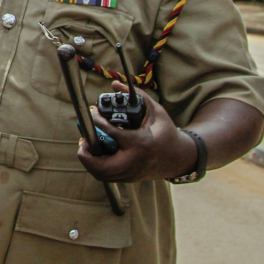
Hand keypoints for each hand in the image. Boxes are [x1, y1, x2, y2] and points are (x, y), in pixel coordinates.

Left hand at [77, 81, 196, 182]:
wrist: (180, 157)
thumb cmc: (166, 131)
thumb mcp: (156, 111)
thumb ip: (137, 95)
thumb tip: (115, 85)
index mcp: (140, 142)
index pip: (110, 132)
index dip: (96, 121)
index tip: (91, 113)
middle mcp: (134, 161)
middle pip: (101, 166)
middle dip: (86, 154)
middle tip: (83, 140)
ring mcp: (132, 173)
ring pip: (102, 174)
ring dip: (89, 162)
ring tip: (87, 147)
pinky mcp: (130, 178)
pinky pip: (107, 177)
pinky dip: (97, 167)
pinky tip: (96, 155)